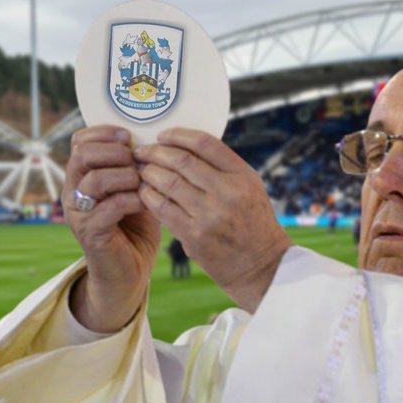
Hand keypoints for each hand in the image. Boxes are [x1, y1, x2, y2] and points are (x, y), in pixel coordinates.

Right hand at [63, 125, 159, 332]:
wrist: (128, 272)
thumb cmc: (134, 227)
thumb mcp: (134, 189)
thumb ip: (134, 166)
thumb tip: (152, 139)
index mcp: (81, 176)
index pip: (79, 141)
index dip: (103, 132)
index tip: (128, 136)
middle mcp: (73, 191)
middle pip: (82, 155)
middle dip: (114, 152)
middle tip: (136, 160)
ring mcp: (79, 213)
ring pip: (95, 180)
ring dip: (125, 176)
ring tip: (142, 183)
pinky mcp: (90, 233)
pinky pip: (110, 207)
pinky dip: (133, 200)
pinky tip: (147, 202)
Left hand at [134, 128, 291, 312]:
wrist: (262, 267)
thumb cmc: (253, 224)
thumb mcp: (250, 188)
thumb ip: (223, 168)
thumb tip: (184, 147)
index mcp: (242, 176)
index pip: (205, 143)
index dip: (178, 135)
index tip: (163, 136)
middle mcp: (227, 192)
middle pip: (181, 160)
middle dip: (156, 152)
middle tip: (142, 151)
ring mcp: (210, 215)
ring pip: (168, 182)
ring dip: (148, 173)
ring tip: (141, 170)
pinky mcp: (194, 236)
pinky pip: (162, 208)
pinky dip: (149, 196)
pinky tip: (144, 191)